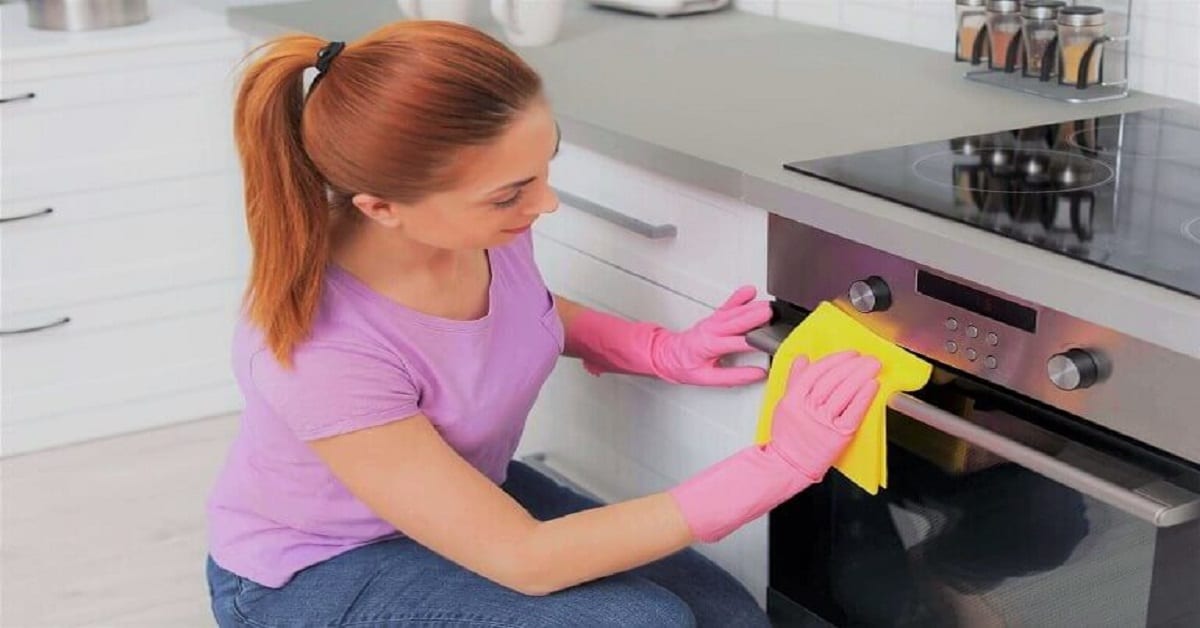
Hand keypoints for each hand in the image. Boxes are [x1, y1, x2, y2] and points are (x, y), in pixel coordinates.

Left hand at [650, 286, 772, 386]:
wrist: (668, 355)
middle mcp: (712, 330)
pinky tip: (749, 291)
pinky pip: (728, 305)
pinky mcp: (715, 317)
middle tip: (770, 313)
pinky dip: (739, 297)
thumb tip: (757, 375)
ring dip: (752, 307)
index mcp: (709, 346)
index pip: (735, 343)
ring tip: (769, 305)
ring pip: (735, 312)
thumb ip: (734, 377)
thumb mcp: (707, 379)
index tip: (767, 343)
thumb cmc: (685, 366)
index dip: (752, 343)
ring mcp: (713, 322)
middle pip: (737, 321)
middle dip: (754, 317)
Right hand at [766, 351, 880, 480]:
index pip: (816, 372)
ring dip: (861, 376)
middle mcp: (809, 409)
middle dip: (852, 365)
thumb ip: (795, 379)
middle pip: (833, 380)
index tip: (849, 354)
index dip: (835, 360)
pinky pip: (854, 412)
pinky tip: (872, 386)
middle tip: (865, 358)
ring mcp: (824, 422)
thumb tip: (803, 359)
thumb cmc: (787, 437)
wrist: (789, 465)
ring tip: (872, 367)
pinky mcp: (839, 435)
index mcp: (794, 399)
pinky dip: (864, 397)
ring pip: (844, 393)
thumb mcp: (784, 404)